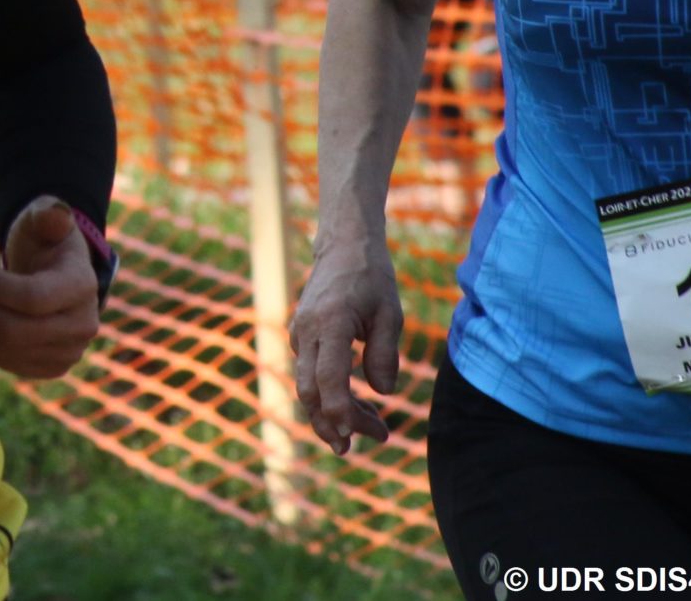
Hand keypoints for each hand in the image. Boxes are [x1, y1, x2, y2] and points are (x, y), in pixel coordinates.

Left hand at [0, 198, 99, 378]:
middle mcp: (83, 326)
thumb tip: (58, 215)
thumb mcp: (44, 219)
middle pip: (15, 331)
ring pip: (5, 348)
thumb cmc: (45, 242)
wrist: (55, 273)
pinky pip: (5, 361)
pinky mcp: (51, 368)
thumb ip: (48, 214)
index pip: (33, 300)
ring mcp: (69, 351)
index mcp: (82, 286)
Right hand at [290, 237, 401, 453]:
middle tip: (360, 445)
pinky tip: (357, 404)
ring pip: (307, 386)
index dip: (340, 413)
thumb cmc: (371, 277)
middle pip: (309, 391)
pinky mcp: (302, 336)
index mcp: (329, 323)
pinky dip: (330, 394)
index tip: (359, 436)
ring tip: (373, 428)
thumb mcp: (390, 314)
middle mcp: (306, 330)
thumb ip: (385, 354)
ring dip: (334, 412)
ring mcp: (299, 333)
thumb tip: (383, 393)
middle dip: (331, 424)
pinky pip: (310, 373)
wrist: (344, 245)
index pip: (328, 380)